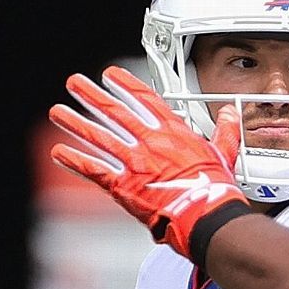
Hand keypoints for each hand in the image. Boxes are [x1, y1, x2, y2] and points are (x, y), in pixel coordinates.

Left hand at [48, 66, 249, 258]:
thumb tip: (230, 113)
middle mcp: (149, 142)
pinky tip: (60, 152)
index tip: (111, 75)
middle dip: (91, 95)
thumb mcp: (225, 153)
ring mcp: (134, 162)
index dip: (125, 84)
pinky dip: (75, 160)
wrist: (205, 213)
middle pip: (114, 112)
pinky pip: (94, 169)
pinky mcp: (124, 185)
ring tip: (58, 112)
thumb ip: (225, 130)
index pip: (144, 99)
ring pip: (98, 137)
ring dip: (75, 123)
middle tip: (75, 83)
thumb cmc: (214, 188)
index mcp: (173, 132)